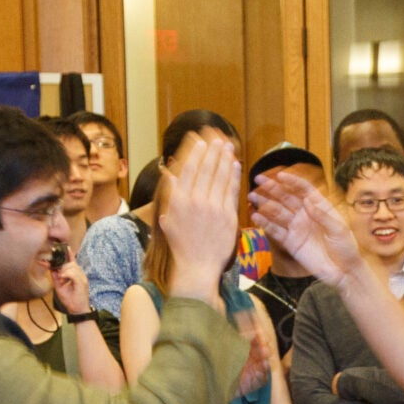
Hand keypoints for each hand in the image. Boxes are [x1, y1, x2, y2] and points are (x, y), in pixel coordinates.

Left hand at [52, 259, 92, 315]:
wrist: (78, 310)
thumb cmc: (70, 300)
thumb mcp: (59, 286)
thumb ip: (56, 276)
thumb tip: (51, 268)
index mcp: (76, 275)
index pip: (72, 261)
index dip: (69, 254)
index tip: (66, 247)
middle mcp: (80, 274)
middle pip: (70, 263)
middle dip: (62, 266)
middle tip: (59, 277)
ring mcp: (82, 278)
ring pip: (71, 266)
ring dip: (63, 272)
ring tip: (62, 280)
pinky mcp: (82, 282)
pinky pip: (73, 273)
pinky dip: (66, 275)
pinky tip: (64, 278)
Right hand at [155, 133, 242, 301]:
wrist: (197, 266)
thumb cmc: (181, 243)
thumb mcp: (169, 218)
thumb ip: (172, 195)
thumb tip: (170, 174)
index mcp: (179, 201)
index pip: (188, 169)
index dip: (195, 153)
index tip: (199, 141)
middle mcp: (195, 202)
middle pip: (206, 169)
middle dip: (212, 151)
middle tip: (217, 137)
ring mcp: (213, 209)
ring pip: (220, 177)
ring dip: (224, 158)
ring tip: (227, 146)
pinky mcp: (228, 217)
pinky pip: (232, 191)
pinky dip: (233, 176)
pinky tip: (235, 164)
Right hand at [250, 167, 362, 284]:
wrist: (343, 272)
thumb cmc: (346, 248)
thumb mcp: (339, 230)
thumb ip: (323, 216)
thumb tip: (308, 202)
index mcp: (319, 207)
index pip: (303, 190)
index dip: (292, 181)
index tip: (280, 175)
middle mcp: (305, 215)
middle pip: (286, 197)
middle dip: (272, 188)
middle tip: (258, 179)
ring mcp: (297, 228)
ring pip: (277, 212)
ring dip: (264, 203)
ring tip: (252, 196)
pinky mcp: (290, 242)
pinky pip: (276, 231)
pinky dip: (265, 224)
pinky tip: (256, 216)